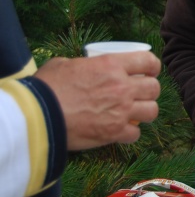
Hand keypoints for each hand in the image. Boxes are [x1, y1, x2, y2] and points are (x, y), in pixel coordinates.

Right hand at [34, 51, 160, 150]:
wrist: (37, 116)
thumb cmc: (46, 88)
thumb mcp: (65, 64)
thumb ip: (81, 64)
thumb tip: (82, 67)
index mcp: (112, 65)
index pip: (149, 62)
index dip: (152, 67)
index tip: (149, 72)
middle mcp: (122, 87)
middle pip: (154, 88)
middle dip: (149, 91)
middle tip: (139, 94)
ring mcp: (121, 110)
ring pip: (152, 111)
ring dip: (144, 112)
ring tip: (134, 113)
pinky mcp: (114, 132)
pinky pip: (136, 134)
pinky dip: (130, 133)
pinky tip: (120, 131)